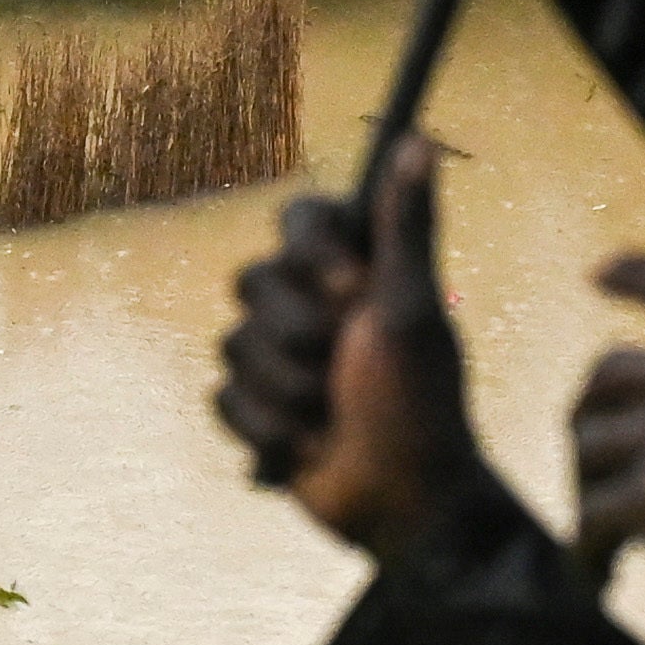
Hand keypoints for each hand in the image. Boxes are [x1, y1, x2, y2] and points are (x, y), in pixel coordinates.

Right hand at [217, 139, 500, 556]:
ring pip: (234, 345)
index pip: (298, 216)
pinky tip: (306, 448)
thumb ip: (406, 224)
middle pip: (251, 281)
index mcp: (353, 270)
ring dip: (289, 392)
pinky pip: (223, 398)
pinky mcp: (255, 407)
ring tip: (333, 418)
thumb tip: (419, 138)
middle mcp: (311, 303)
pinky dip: (267, 428)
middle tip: (345, 367)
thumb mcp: (414, 310)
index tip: (353, 292)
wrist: (403, 505)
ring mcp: (278, 357)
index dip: (312, 253)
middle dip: (298, 336)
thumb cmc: (421, 405)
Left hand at [570, 256, 644, 574]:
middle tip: (590, 467)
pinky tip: (602, 572)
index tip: (600, 273)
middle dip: (589, 414)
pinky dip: (590, 547)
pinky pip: (594, 514)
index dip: (641, 275)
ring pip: (591, 445)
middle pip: (610, 371)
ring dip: (588, 491)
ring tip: (605, 538)